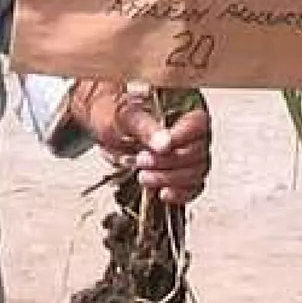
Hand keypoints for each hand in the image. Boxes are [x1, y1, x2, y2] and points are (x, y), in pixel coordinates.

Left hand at [74, 80, 212, 205]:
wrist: (103, 128)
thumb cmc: (114, 114)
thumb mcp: (123, 116)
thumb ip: (145, 127)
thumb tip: (165, 144)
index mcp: (182, 108)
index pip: (198, 124)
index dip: (182, 138)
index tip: (160, 148)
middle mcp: (190, 132)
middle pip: (198, 152)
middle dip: (169, 162)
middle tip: (142, 160)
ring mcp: (189, 154)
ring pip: (196, 172)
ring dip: (170, 179)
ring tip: (144, 176)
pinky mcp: (182, 174)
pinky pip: (192, 188)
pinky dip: (179, 194)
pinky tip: (162, 193)